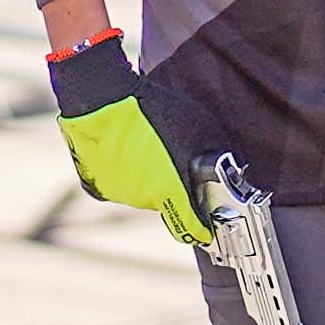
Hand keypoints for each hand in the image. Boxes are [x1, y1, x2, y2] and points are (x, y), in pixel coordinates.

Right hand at [43, 36, 212, 246]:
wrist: (104, 95)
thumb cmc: (155, 108)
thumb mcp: (202, 127)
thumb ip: (217, 157)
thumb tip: (228, 172)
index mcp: (169, 191)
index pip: (190, 227)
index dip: (201, 228)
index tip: (207, 229)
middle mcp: (143, 199)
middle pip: (166, 203)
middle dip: (174, 188)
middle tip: (175, 162)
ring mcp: (117, 193)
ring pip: (142, 194)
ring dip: (149, 179)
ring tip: (149, 148)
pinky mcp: (96, 185)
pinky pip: (118, 185)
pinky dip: (125, 174)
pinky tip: (127, 151)